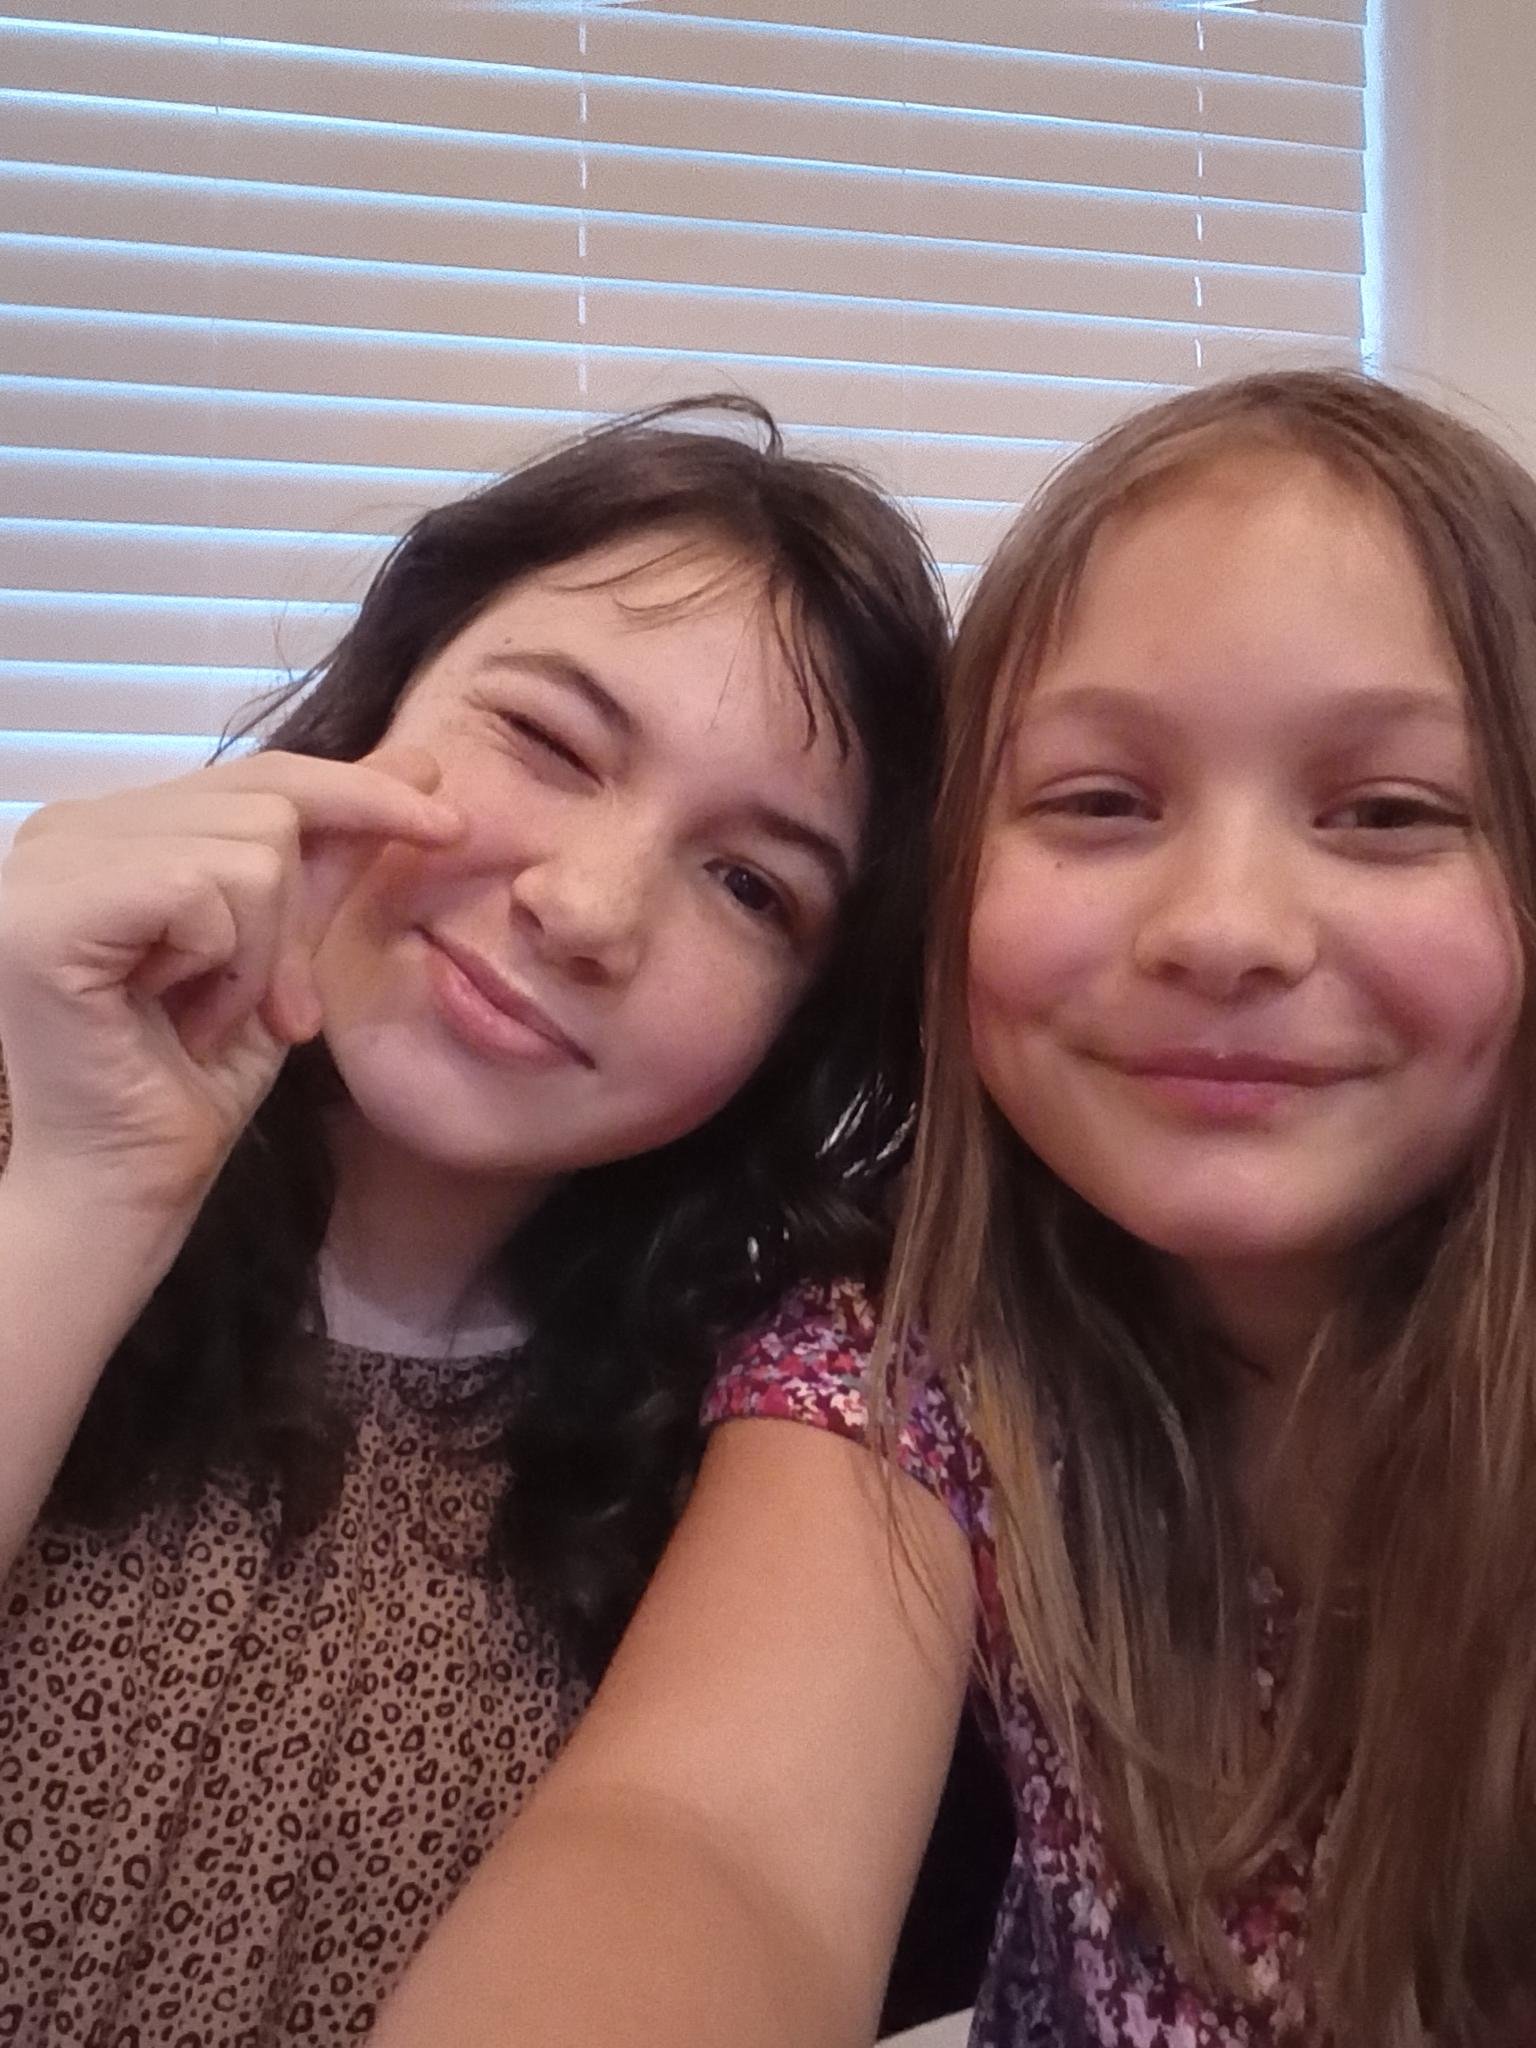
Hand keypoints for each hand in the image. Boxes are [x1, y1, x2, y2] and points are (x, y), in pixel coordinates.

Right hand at [0, 747, 460, 1219]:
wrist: (134, 1183)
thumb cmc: (196, 1079)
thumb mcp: (283, 948)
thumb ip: (330, 857)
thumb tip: (419, 767)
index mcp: (111, 826)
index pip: (261, 774)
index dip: (361, 793)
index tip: (446, 819)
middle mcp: (64, 826)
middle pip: (266, 802)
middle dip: (296, 922)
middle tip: (272, 1009)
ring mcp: (43, 863)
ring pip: (249, 847)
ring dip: (259, 954)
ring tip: (209, 1016)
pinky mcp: (45, 912)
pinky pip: (202, 885)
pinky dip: (225, 960)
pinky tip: (184, 1014)